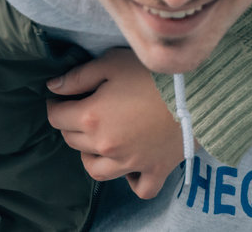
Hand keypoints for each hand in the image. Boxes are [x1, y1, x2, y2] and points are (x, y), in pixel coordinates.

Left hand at [46, 48, 185, 198]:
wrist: (198, 92)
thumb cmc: (152, 73)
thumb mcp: (111, 63)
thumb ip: (78, 77)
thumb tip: (53, 87)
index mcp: (91, 117)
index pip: (57, 117)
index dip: (55, 105)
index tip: (60, 98)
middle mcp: (106, 145)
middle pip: (73, 141)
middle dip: (72, 125)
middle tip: (82, 110)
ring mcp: (130, 162)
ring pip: (96, 169)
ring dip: (91, 155)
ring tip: (99, 139)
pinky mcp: (155, 170)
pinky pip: (139, 188)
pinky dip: (131, 180)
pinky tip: (130, 166)